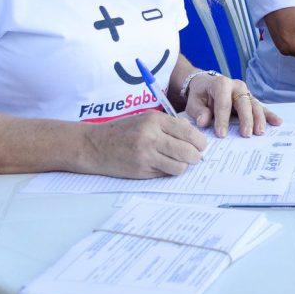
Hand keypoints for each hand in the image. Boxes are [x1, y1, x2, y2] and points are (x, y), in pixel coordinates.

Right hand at [85, 112, 207, 178]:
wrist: (94, 145)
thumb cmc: (123, 131)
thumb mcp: (146, 119)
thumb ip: (170, 125)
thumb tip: (194, 136)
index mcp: (155, 120)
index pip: (189, 132)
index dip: (199, 142)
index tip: (200, 146)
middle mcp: (151, 137)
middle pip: (188, 152)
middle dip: (196, 157)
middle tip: (194, 157)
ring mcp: (146, 156)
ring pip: (179, 166)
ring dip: (183, 166)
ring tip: (177, 162)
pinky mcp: (141, 171)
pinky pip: (165, 174)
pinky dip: (168, 171)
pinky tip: (161, 165)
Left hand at [185, 73, 282, 137]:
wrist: (206, 85)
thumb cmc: (200, 95)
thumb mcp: (193, 102)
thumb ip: (198, 111)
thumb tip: (204, 121)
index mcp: (221, 84)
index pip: (223, 102)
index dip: (222, 119)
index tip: (221, 134)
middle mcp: (237, 85)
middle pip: (243, 102)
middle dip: (245, 119)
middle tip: (246, 134)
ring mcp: (246, 92)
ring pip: (255, 105)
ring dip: (259, 119)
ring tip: (260, 132)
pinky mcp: (251, 100)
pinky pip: (262, 108)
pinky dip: (269, 115)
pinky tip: (278, 122)